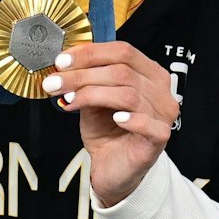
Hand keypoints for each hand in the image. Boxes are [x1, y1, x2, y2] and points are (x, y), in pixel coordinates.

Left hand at [44, 42, 180, 206]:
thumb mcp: (93, 99)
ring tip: (70, 101)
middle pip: (122, 71)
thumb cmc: (107, 130)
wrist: (112, 166)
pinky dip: (129, 118)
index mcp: (148, 72)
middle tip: (55, 83)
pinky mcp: (160, 137)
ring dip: (93, 94)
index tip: (61, 62)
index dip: (90, 53)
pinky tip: (114, 118)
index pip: (123, 51)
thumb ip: (86, 81)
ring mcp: (163, 113)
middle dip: (83, 75)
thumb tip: (64, 66)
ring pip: (128, 94)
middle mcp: (160, 90)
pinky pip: (147, 122)